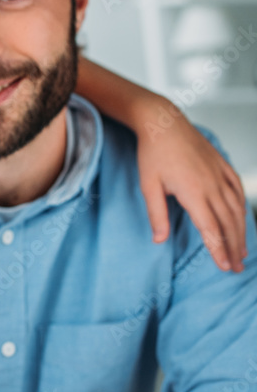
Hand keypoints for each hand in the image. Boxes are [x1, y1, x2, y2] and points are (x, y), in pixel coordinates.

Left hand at [138, 115, 247, 271]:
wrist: (163, 122)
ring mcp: (220, 175)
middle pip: (228, 224)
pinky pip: (238, 191)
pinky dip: (243, 208)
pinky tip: (243, 219)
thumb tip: (158, 240)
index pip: (211, 230)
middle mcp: (212, 186)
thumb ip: (156, 214)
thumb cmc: (152, 154)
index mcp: (194, 193)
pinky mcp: (223, 166)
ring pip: (237, 209)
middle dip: (233, 248)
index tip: (224, 267)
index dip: (218, 250)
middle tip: (236, 268)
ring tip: (242, 252)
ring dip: (241, 232)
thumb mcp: (148, 185)